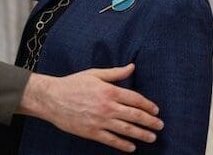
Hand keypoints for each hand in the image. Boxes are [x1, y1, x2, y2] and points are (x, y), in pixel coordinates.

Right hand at [18, 64, 162, 151]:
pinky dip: (123, 145)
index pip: (135, 99)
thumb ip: (116, 73)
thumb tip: (132, 67)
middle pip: (135, 115)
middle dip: (150, 121)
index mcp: (109, 91)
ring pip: (126, 129)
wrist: (52, 98)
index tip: (156, 110)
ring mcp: (100, 121)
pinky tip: (132, 147)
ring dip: (142, 134)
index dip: (148, 105)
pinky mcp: (92, 132)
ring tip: (152, 138)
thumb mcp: (95, 74)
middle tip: (160, 125)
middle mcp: (107, 107)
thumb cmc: (73, 83)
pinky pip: (111, 140)